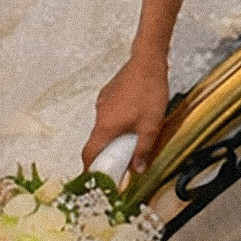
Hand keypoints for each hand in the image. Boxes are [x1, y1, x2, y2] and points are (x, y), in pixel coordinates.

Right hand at [84, 53, 170, 175]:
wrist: (148, 62)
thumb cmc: (148, 91)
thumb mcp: (151, 127)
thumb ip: (143, 150)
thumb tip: (137, 169)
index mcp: (105, 127)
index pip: (89, 153)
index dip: (90, 168)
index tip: (94, 178)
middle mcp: (100, 115)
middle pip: (97, 141)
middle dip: (107, 153)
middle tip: (120, 161)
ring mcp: (103, 102)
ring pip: (105, 126)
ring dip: (114, 136)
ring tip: (132, 137)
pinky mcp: (109, 93)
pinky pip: (109, 113)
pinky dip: (117, 121)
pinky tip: (134, 118)